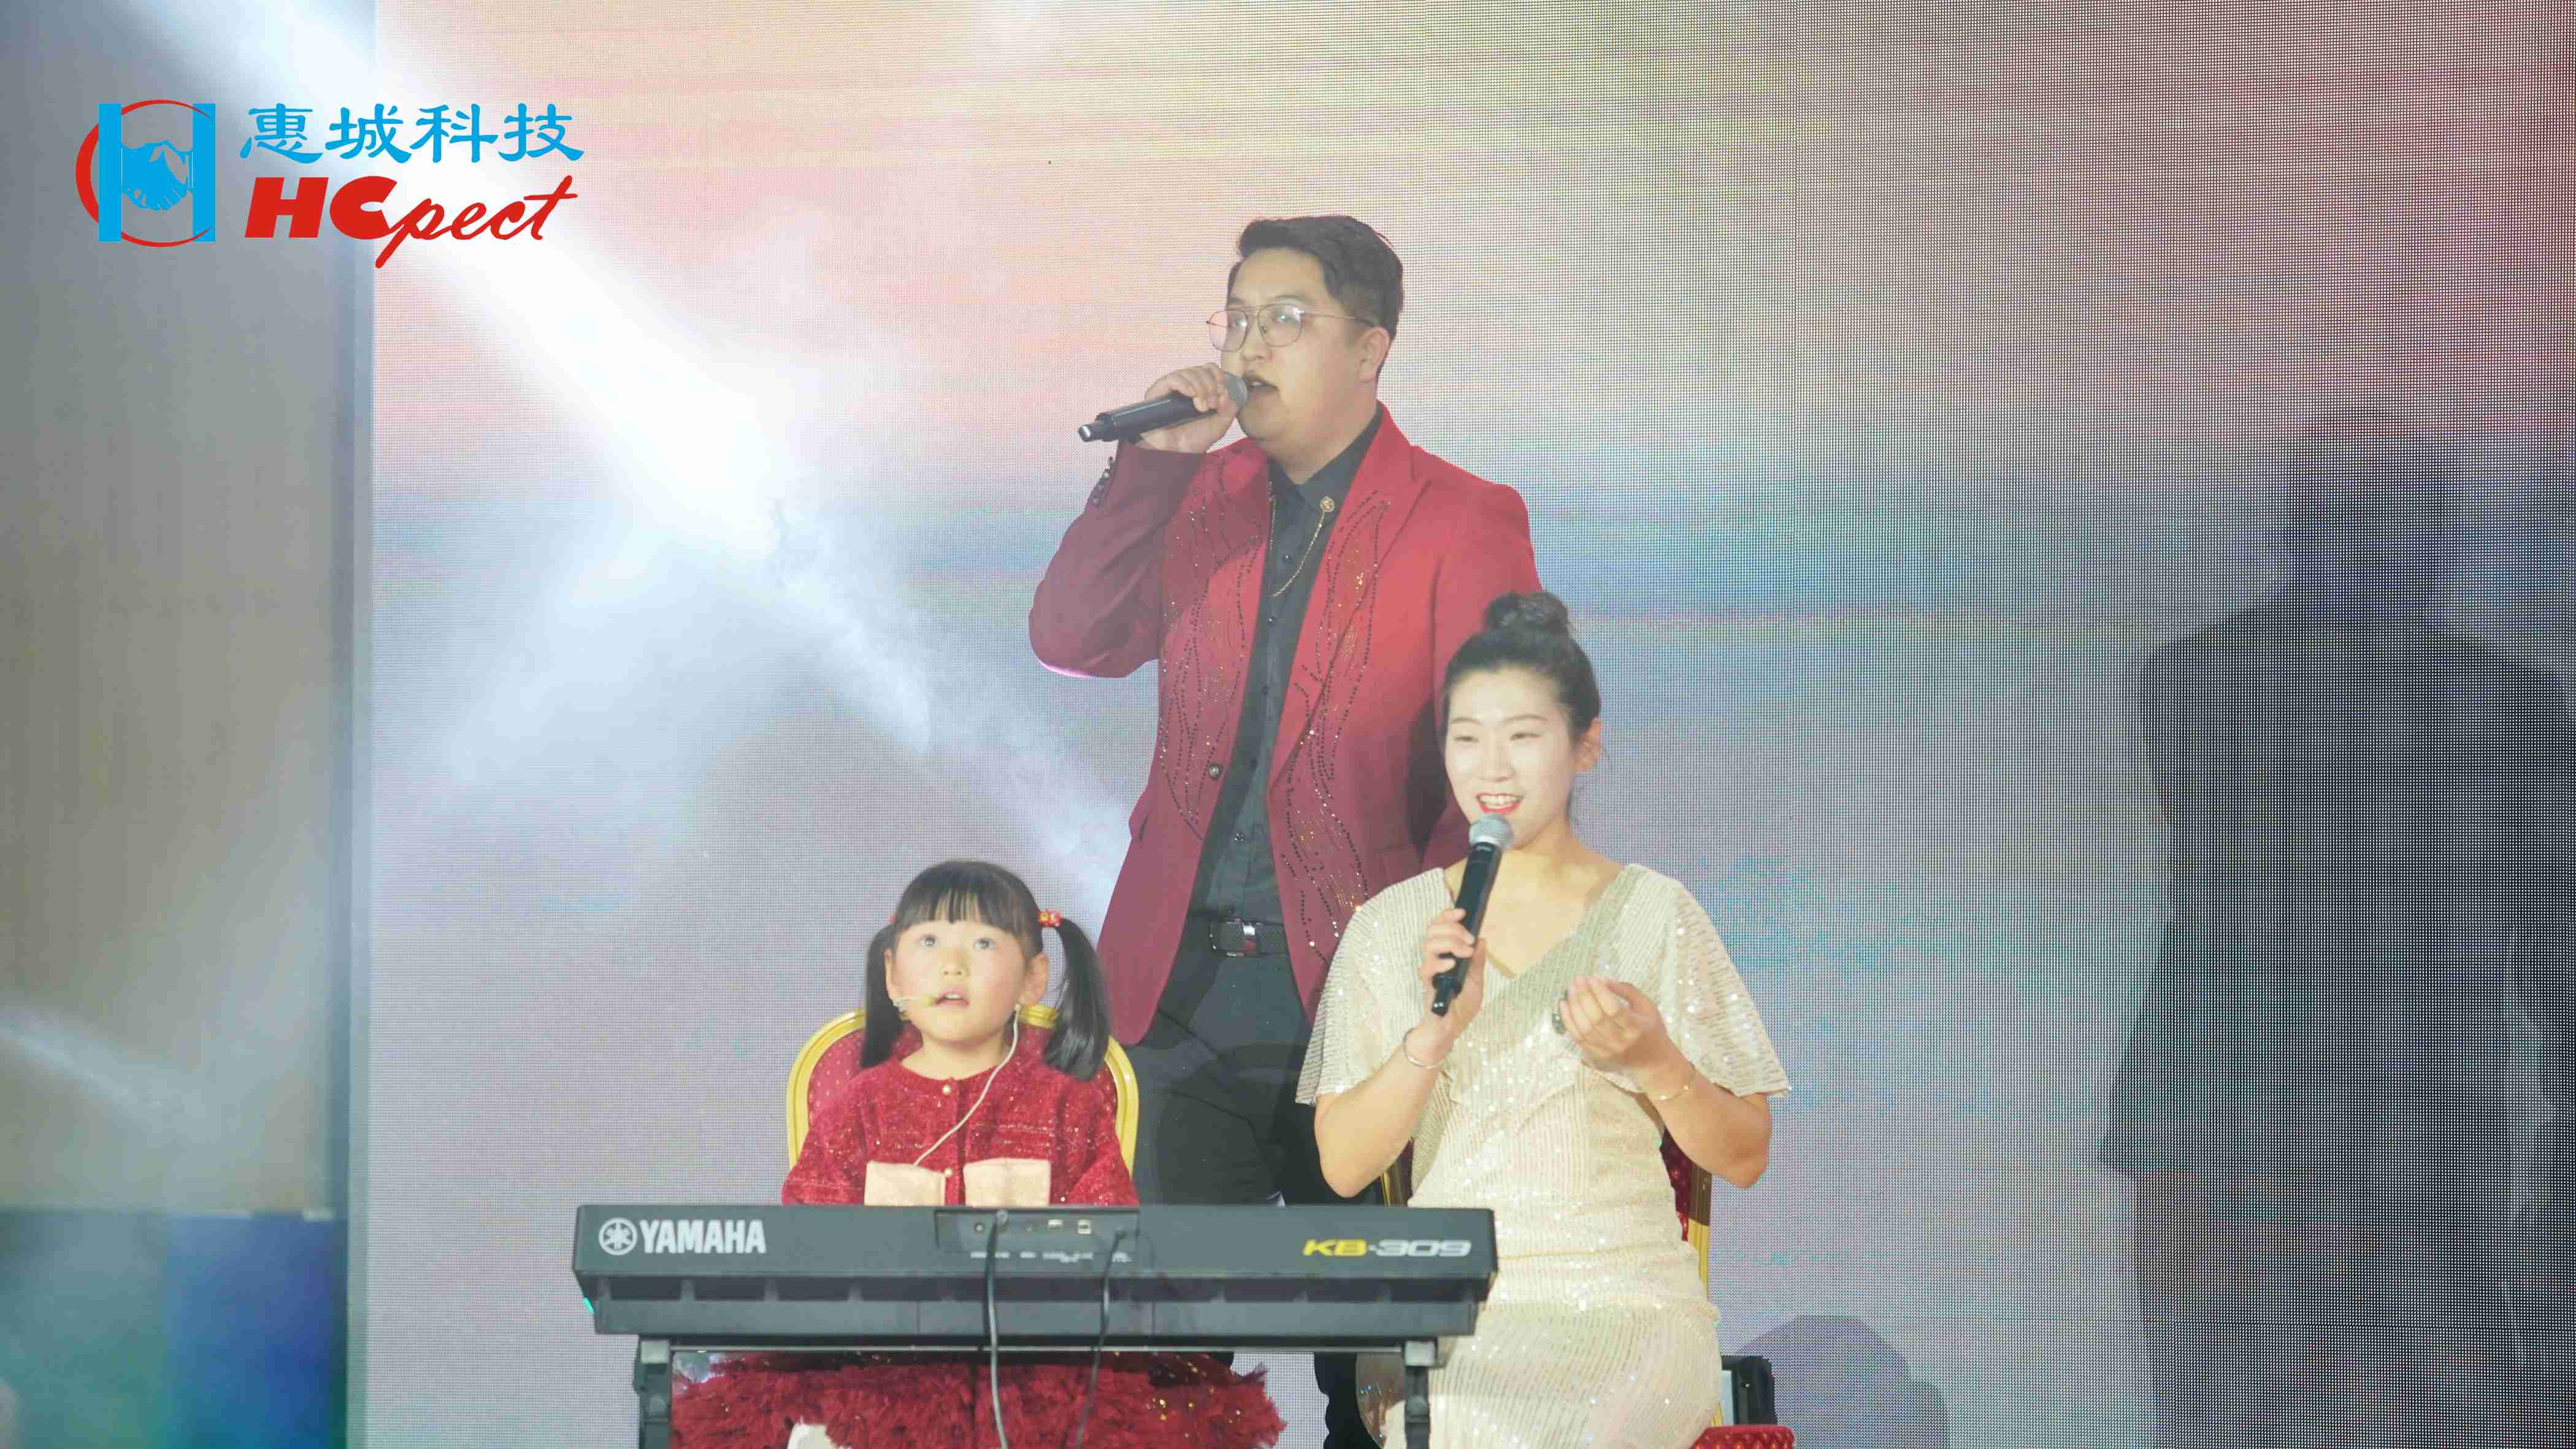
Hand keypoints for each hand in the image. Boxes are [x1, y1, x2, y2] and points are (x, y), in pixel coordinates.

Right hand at [1135, 363, 1240, 452]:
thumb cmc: (1194, 439)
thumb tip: (1227, 393)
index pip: (1207, 369)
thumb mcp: (1219, 425)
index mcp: (1198, 389)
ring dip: (1200, 387)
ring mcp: (1170, 388)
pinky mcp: (1157, 392)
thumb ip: (1228, 409)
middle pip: (1199, 370)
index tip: (1222, 387)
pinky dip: (1184, 383)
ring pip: (1187, 372)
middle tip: (1212, 405)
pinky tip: (1191, 395)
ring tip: (1202, 407)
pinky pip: (1171, 378)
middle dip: (1210, 385)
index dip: (1217, 374)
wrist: (1176, 454)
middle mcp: (1184, 386)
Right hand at [1410, 907, 1486, 1058]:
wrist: (1451, 1030)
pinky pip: (1426, 967)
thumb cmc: (1461, 1007)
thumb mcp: (1477, 982)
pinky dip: (1440, 962)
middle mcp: (1435, 960)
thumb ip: (1478, 962)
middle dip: (1452, 928)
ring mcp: (1430, 971)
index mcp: (1446, 955)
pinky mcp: (1427, 984)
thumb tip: (1483, 940)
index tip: (1462, 912)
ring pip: (1429, 944)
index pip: (1440, 928)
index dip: (1447, 916)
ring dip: (1450, 942)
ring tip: (1465, 952)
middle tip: (1469, 940)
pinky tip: (1451, 965)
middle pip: (1432, 930)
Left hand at [1557, 975, 1680, 1079]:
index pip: (1613, 1009)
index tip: (1592, 978)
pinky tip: (1564, 1005)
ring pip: (1584, 1029)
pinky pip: (1578, 1038)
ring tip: (1571, 990)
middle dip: (1584, 996)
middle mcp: (1620, 1042)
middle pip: (1596, 1018)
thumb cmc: (1651, 1030)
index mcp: (1636, 1028)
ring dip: (1574, 1007)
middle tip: (1578, 980)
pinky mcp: (1597, 1056)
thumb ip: (1627, 991)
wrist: (1653, 1062)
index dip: (1600, 993)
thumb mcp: (1647, 1007)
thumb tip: (1603, 980)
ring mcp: (1607, 1051)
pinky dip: (1568, 1021)